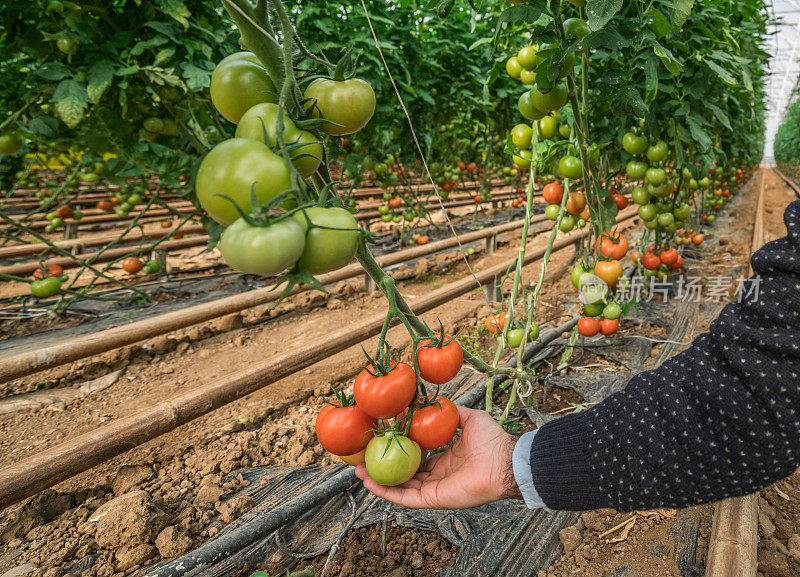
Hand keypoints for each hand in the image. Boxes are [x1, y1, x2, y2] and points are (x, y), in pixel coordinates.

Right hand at [354, 406, 520, 508]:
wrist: (505, 461)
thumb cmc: (492, 440)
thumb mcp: (469, 419)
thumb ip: (451, 412)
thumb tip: (436, 402)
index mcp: (447, 459)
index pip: (418, 459)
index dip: (399, 452)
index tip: (381, 443)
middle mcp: (439, 476)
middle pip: (405, 474)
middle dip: (384, 468)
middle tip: (363, 459)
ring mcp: (435, 489)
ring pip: (401, 487)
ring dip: (379, 481)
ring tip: (359, 471)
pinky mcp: (434, 499)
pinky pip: (406, 498)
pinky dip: (387, 492)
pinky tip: (370, 483)